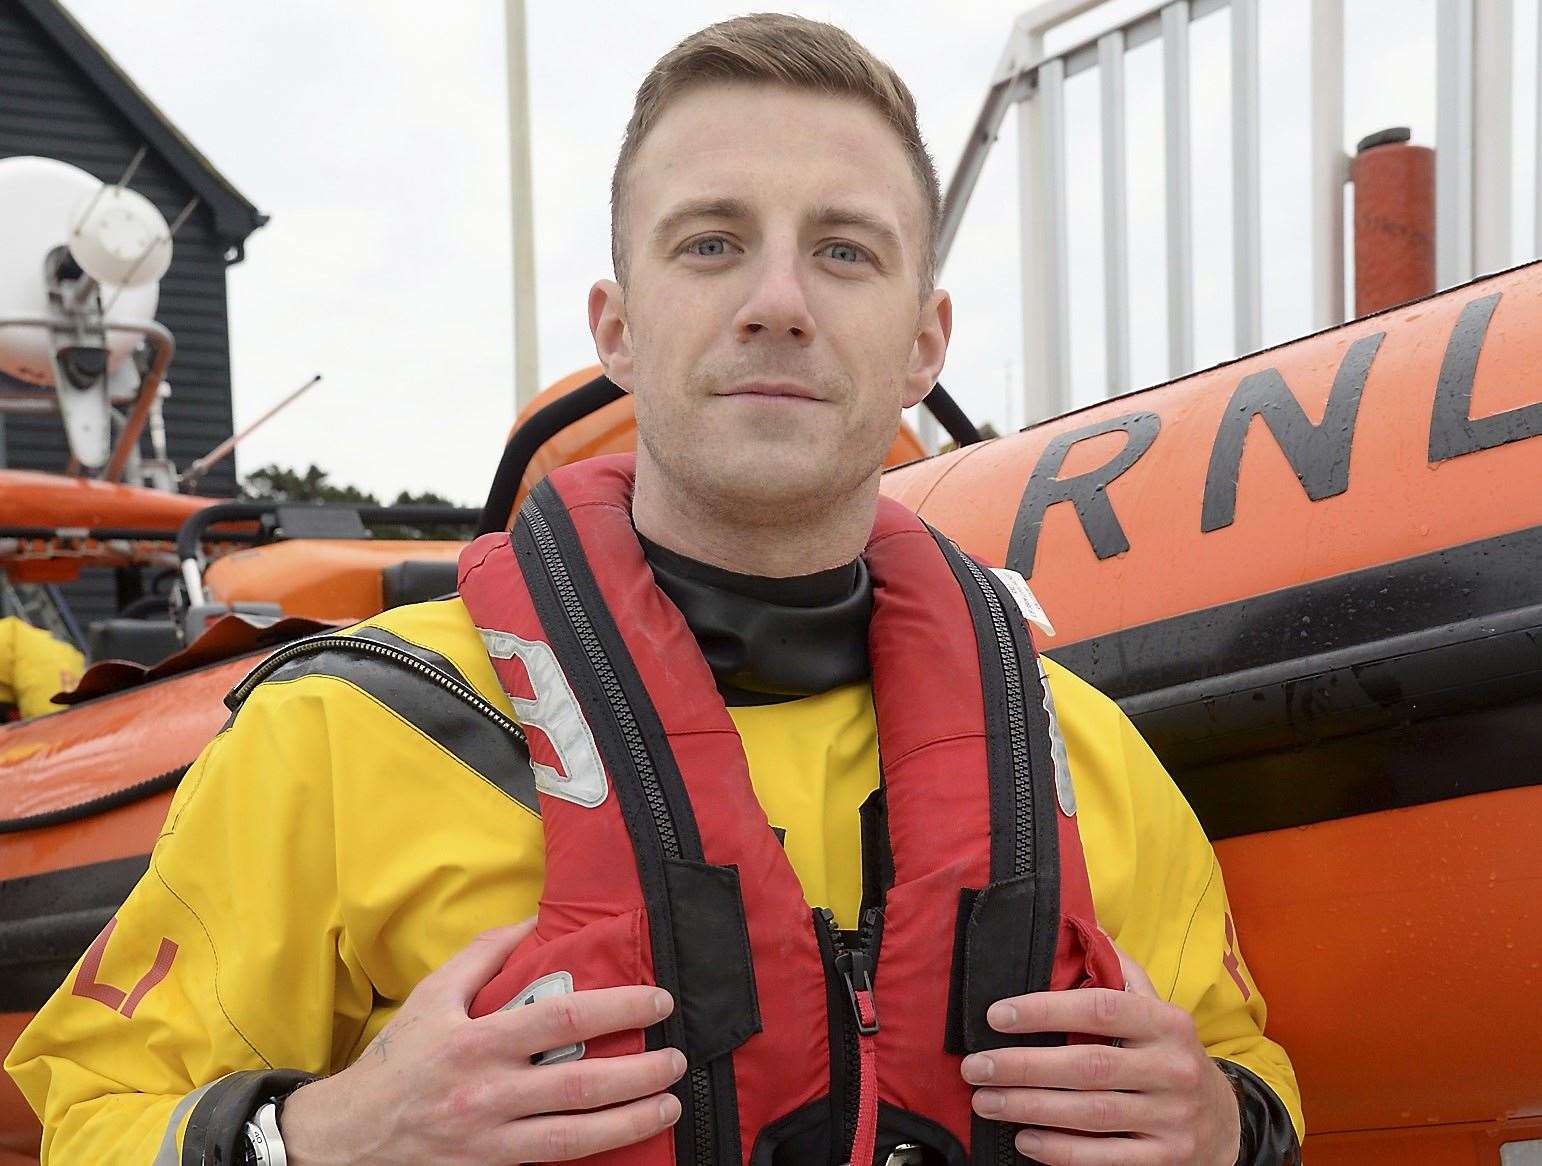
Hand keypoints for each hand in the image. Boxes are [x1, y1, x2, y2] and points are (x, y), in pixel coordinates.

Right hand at [280, 920, 685, 1163]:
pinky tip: (626, 1142)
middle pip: (580, 1085)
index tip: (657, 1001)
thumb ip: (483, 956)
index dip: (618, 1009)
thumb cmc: (397, 1061)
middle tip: (677, 1059)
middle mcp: (488, 1094)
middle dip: (640, 1073)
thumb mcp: (432, 997)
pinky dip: (594, 1154)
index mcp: (477, 1042)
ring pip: (576, 1137)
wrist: (349, 1139)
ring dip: (632, 1121)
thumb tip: (531, 921)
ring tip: (670, 1104)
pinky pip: (552, 1164)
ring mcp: (491, 1141)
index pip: (562, 1020)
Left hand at [959, 942, 1240, 1164]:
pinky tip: (1024, 1139)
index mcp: (1167, 1022)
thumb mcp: (1156, 1008)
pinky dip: (1060, 1151)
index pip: (1099, 1009)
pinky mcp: (1166, 1160)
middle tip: (975, 1067)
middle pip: (1087, 1067)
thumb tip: (1075, 922)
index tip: (996, 1015)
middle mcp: (1173, 1069)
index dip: (1044, 1010)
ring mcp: (1172, 1119)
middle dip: (1022, 1067)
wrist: (1225, 1122)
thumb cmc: (1169, 1053)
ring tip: (985, 1101)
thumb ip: (1118, 970)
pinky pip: (1104, 1158)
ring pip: (1090, 1114)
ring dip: (1029, 1109)